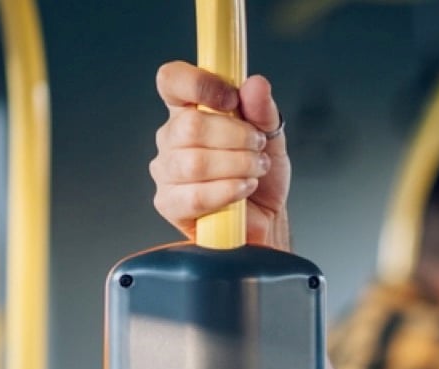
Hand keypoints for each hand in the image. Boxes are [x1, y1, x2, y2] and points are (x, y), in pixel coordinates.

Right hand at [151, 61, 291, 248]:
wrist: (267, 216)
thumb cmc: (262, 174)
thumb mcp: (272, 136)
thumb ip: (263, 111)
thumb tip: (256, 84)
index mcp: (189, 110)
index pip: (172, 81)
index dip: (199, 84)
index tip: (232, 99)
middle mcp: (171, 137)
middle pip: (190, 125)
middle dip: (237, 137)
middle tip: (258, 147)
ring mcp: (166, 171)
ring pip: (194, 162)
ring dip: (238, 165)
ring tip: (256, 169)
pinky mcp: (169, 203)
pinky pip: (196, 195)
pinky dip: (228, 191)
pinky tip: (244, 189)